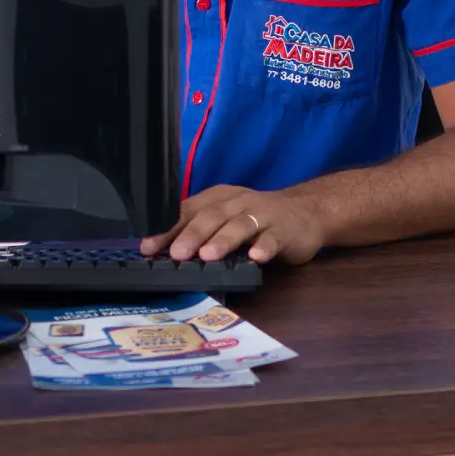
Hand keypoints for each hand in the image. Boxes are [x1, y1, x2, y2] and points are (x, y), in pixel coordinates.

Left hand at [140, 184, 326, 264]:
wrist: (306, 212)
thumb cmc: (257, 217)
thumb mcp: (227, 217)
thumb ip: (202, 229)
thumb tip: (166, 250)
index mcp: (218, 199)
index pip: (188, 211)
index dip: (168, 228)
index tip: (148, 247)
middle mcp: (238, 203)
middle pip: (212, 216)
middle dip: (192, 235)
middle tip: (176, 254)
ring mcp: (263, 215)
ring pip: (240, 225)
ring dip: (224, 240)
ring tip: (209, 255)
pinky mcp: (284, 231)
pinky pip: (273, 238)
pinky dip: (264, 247)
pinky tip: (256, 257)